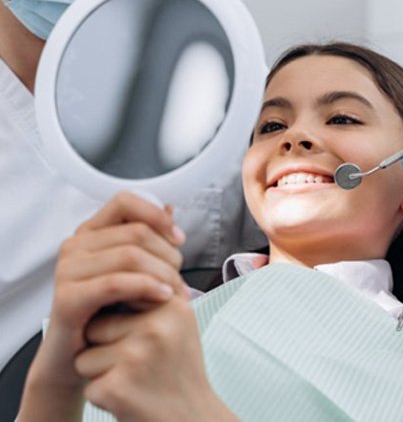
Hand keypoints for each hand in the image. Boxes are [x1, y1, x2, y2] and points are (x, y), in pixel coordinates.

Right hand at [21, 192, 186, 409]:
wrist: (78, 356)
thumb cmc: (109, 310)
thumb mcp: (133, 269)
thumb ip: (149, 237)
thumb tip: (171, 207)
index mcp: (91, 231)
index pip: (125, 201)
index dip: (157, 215)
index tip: (178, 238)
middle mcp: (75, 245)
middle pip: (136, 232)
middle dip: (168, 254)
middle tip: (180, 277)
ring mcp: (68, 270)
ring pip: (130, 256)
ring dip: (163, 273)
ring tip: (176, 292)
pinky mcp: (67, 298)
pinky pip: (116, 283)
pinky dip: (146, 287)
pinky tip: (163, 297)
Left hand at [75, 298, 235, 420]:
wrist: (191, 417)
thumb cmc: (179, 366)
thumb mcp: (180, 319)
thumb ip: (158, 288)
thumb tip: (127, 259)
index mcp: (172, 305)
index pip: (121, 291)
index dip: (118, 314)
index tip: (134, 331)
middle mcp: (157, 327)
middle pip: (98, 323)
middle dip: (107, 342)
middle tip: (137, 358)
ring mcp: (137, 357)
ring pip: (86, 353)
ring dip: (101, 368)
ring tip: (133, 376)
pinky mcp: (118, 388)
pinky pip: (86, 380)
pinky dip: (101, 391)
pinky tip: (129, 395)